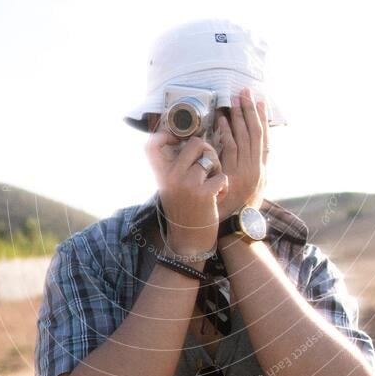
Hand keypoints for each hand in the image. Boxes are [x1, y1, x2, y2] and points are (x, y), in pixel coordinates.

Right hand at [145, 132, 227, 256]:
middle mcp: (172, 176)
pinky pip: (222, 176)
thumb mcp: (171, 188)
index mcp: (162, 174)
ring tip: (213, 184)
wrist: (188, 241)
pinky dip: (223, 187)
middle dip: (209, 152)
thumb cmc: (184, 212)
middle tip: (210, 167)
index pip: (151, 144)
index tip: (178, 139)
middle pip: (196, 142)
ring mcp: (188, 183)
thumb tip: (193, 143)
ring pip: (212, 159)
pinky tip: (216, 198)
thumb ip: (176, 168)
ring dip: (218, 170)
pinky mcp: (204, 193)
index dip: (164, 134)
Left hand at [215, 87, 268, 221]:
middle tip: (246, 91)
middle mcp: (257, 167)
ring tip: (234, 100)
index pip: (263, 137)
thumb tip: (252, 154)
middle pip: (255, 132)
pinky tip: (222, 121)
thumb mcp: (253, 189)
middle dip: (250, 110)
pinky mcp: (234, 174)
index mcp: (261, 168)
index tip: (260, 102)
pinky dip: (226, 134)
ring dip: (239, 117)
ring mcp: (246, 170)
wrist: (236, 227)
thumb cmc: (240, 209)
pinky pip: (230, 149)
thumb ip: (252, 170)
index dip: (262, 119)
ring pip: (244, 138)